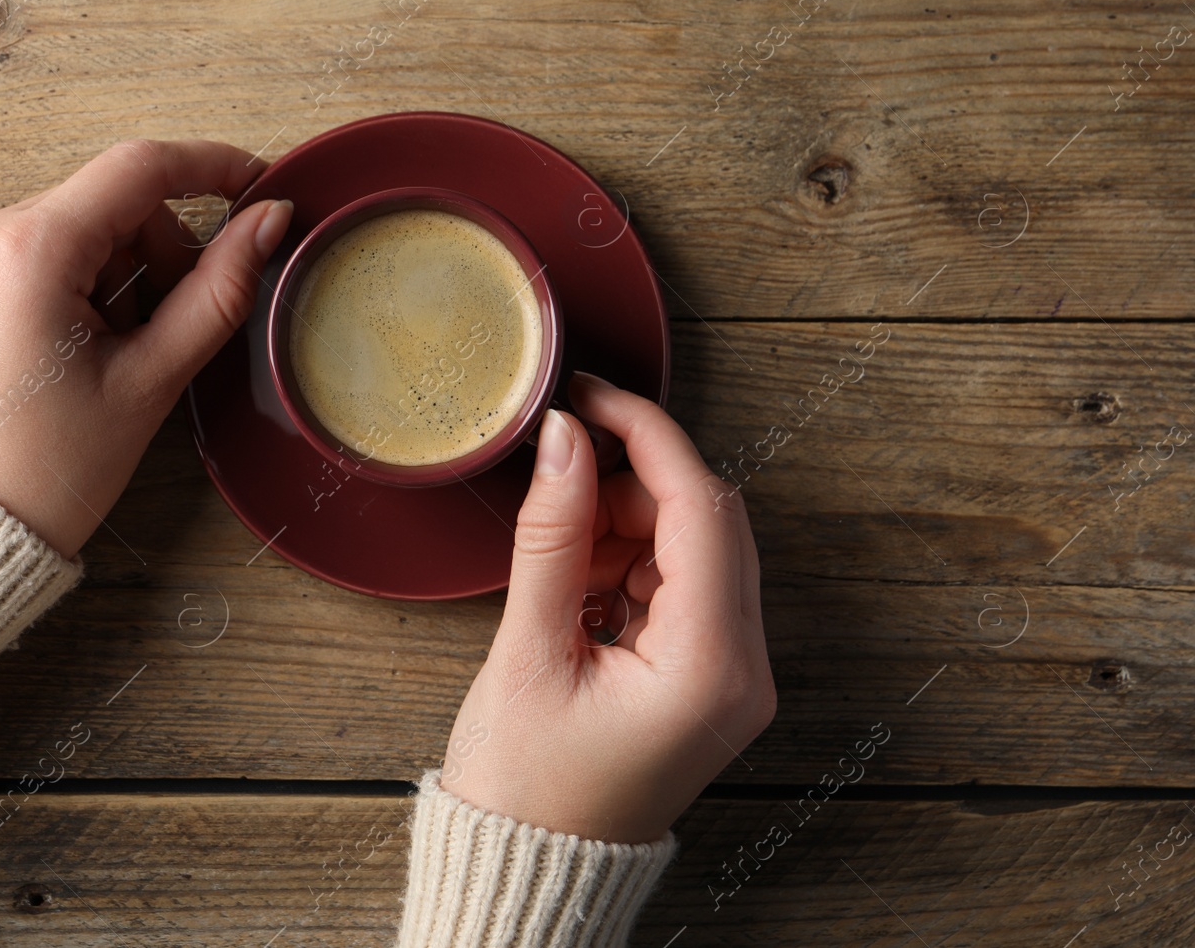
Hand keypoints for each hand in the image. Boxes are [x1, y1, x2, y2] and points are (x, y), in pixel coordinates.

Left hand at [0, 138, 293, 557]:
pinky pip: (19, 255)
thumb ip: (219, 290)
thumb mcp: (149, 380)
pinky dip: (62, 285)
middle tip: (168, 329)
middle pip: (103, 204)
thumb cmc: (43, 472)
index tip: (256, 185)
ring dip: (108, 273)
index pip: (139, 170)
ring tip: (108, 356)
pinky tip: (68, 352)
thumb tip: (270, 222)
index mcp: (25, 251)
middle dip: (154, 252)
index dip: (211, 168)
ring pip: (64, 230)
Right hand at [438, 371, 774, 842]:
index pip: (701, 510)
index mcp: (711, 669)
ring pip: (696, 547)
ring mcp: (732, 677)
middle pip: (711, 521)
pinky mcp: (707, 678)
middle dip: (633, 481)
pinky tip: (577, 583)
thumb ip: (551, 537)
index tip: (592, 398)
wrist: (529, 869)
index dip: (647, 436)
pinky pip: (681, 585)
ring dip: (628, 523)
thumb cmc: (525, 791)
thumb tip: (565, 441)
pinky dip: (630, 562)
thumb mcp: (527, 652)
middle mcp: (743, 671)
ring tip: (559, 554)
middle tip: (561, 471)